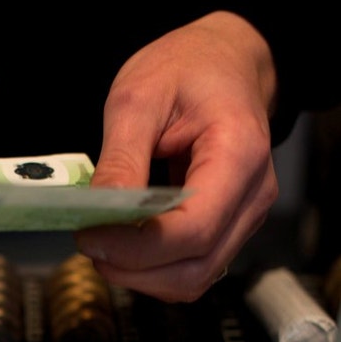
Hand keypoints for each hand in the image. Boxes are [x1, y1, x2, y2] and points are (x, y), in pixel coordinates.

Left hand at [75, 12, 279, 302]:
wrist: (223, 62)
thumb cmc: (188, 69)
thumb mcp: (139, 98)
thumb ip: (121, 160)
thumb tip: (99, 215)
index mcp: (240, 154)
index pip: (192, 230)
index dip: (136, 248)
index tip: (89, 237)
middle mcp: (253, 196)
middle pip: (194, 268)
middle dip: (133, 269)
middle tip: (89, 244)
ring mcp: (245, 218)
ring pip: (193, 279)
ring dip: (141, 276)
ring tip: (104, 244)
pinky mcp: (228, 230)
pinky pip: (191, 270)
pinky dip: (153, 270)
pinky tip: (126, 245)